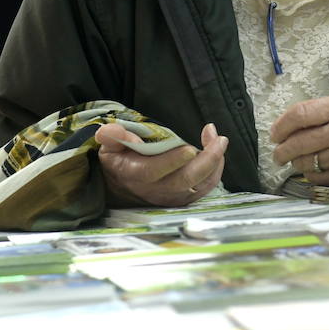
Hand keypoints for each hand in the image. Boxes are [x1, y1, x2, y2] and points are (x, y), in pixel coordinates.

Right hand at [96, 121, 227, 206]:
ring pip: (200, 185)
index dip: (173, 161)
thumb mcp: (110, 148)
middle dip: (207, 160)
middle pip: (185, 180)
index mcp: (136, 174)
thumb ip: (112, 138)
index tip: (190, 148)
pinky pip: (205, 188)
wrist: (122, 189)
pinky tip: (217, 151)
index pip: (154, 171)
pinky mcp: (184, 198)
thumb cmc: (120, 162)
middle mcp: (156, 189)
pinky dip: (216, 170)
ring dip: (215, 163)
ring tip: (220, 140)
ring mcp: (172, 196)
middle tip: (220, 139)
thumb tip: (108, 131)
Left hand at [270, 95, 328, 186]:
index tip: (274, 134)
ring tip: (298, 159)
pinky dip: (311, 174)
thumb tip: (283, 127)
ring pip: (305, 162)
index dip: (281, 126)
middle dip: (281, 150)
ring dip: (296, 162)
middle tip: (278, 153)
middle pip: (297, 143)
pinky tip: (316, 167)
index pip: (300, 114)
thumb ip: (317, 112)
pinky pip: (316, 178)